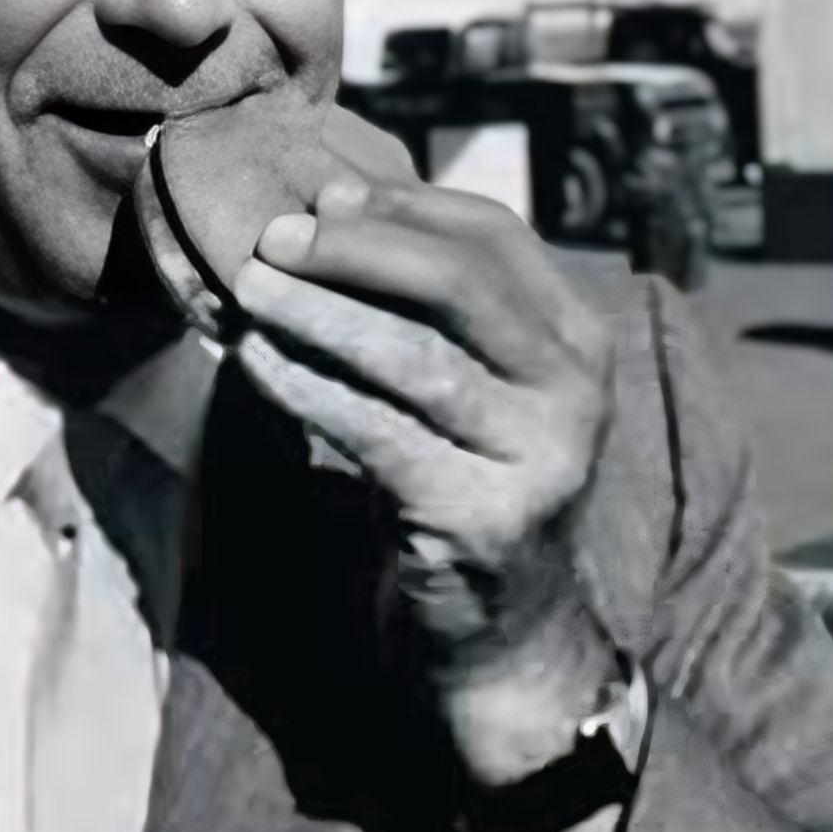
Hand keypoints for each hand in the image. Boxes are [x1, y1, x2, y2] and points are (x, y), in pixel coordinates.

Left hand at [232, 175, 619, 782]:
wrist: (508, 635)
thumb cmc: (472, 480)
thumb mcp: (484, 383)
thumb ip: (438, 306)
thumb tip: (327, 205)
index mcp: (581, 338)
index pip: (497, 237)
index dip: (406, 207)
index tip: (325, 196)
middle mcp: (577, 391)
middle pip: (463, 285)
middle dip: (360, 250)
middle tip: (276, 237)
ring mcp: (538, 458)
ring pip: (415, 357)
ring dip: (321, 314)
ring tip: (251, 289)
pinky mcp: (481, 518)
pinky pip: (378, 432)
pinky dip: (308, 388)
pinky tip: (256, 362)